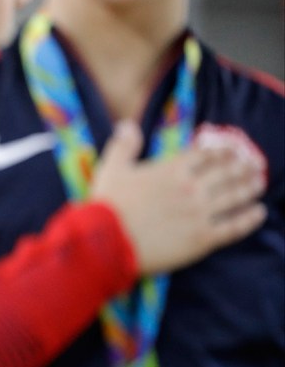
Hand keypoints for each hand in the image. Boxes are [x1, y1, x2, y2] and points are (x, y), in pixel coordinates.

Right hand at [90, 120, 266, 274]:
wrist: (107, 241)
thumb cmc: (107, 205)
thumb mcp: (111, 169)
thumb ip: (124, 145)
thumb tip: (127, 124)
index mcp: (172, 170)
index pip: (206, 155)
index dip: (222, 151)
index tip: (233, 150)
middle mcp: (191, 188)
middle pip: (227, 173)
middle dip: (243, 167)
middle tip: (254, 165)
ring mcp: (200, 213)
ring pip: (235, 197)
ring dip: (250, 189)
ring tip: (259, 184)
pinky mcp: (202, 238)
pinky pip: (234, 227)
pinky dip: (249, 219)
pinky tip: (258, 213)